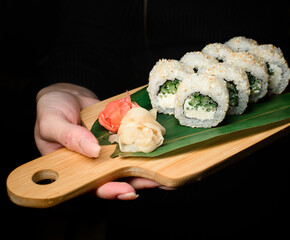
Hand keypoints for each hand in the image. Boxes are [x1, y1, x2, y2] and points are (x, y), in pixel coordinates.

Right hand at [35, 83, 164, 199]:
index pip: (94, 185)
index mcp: (76, 168)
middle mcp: (96, 162)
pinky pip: (133, 139)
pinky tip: (160, 141)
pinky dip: (146, 140)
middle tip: (158, 181)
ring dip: (147, 164)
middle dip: (139, 180)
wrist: (66, 93)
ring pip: (130, 160)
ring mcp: (110, 149)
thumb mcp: (52, 123)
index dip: (111, 190)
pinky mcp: (120, 135)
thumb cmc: (50, 109)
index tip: (128, 191)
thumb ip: (70, 137)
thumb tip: (94, 151)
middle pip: (119, 176)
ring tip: (166, 167)